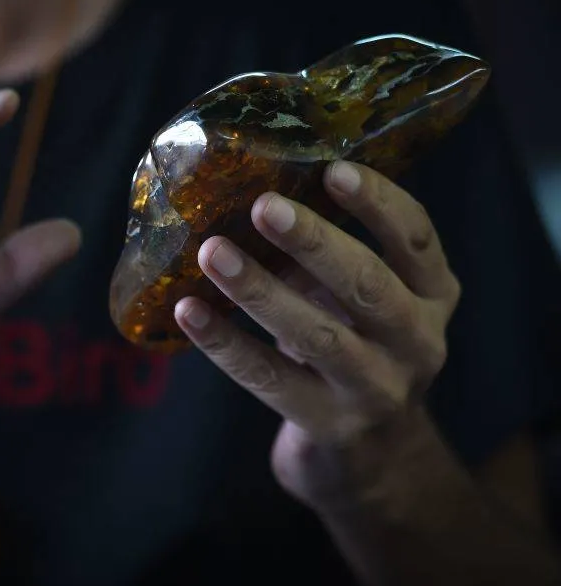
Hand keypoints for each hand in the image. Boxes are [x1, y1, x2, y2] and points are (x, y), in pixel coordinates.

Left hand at [173, 161, 460, 504]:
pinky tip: (187, 311)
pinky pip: (270, 378)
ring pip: (318, 336)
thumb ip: (324, 256)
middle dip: (315, 243)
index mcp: (432, 293)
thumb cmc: (354, 344)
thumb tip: (244, 195)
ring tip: (212, 253)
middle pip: (369, 286)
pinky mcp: (330, 424)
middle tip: (264, 206)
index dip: (378, 202)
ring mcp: (378, 388)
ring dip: (260, 290)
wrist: (369, 452)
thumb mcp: (358, 297)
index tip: (332, 168)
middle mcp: (418, 340)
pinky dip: (225, 342)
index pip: (415, 238)